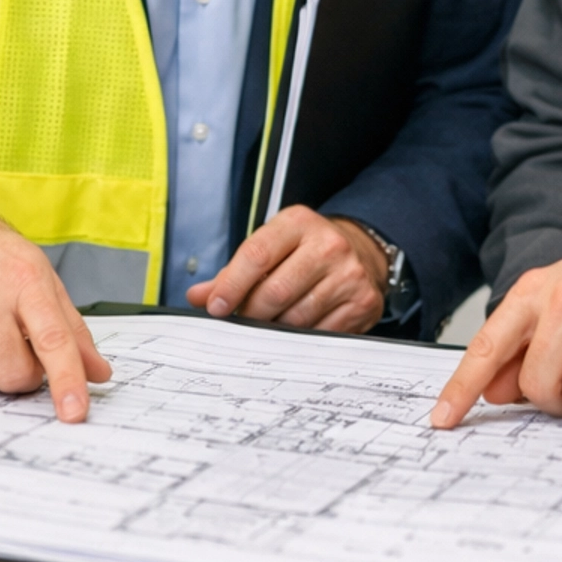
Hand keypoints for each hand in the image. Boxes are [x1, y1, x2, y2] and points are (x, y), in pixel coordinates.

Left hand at [187, 208, 387, 332]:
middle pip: (275, 291)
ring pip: (297, 317)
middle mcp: (328, 244)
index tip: (216, 307)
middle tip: (242, 322)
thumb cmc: (306, 250)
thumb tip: (199, 295)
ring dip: (276, 329)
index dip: (232, 286)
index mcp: (297, 223)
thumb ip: (233, 271)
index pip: (256, 255)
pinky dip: (302, 339)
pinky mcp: (362, 301)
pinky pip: (321, 333)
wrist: (360, 252)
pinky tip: (297, 331)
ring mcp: (349, 274)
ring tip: (270, 325)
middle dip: (251, 314)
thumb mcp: (272, 246)